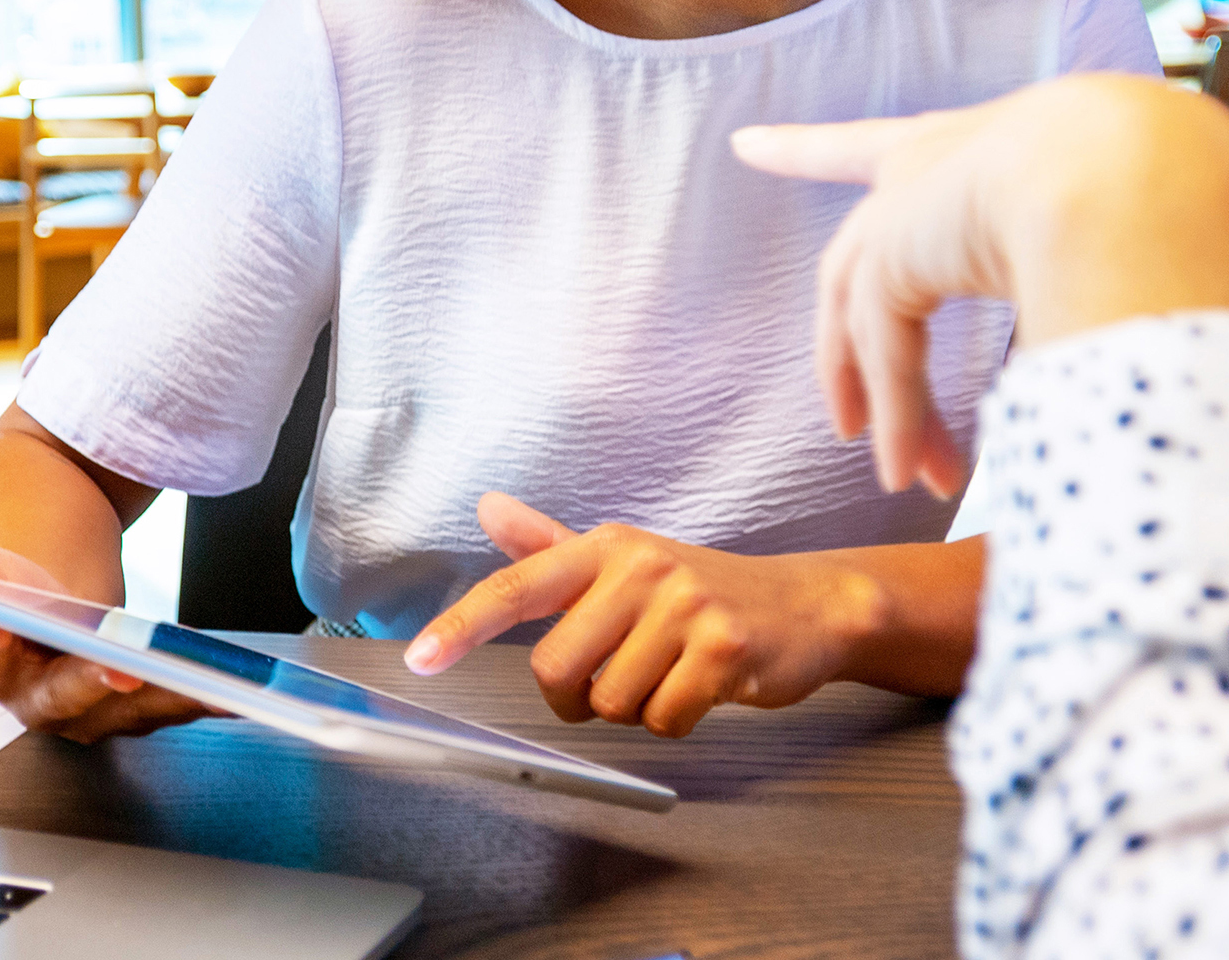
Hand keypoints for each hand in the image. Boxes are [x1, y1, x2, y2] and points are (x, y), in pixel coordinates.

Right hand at [0, 510, 216, 742]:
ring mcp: (82, 709)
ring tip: (203, 683)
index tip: (2, 626)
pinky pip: (161, 710)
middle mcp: (32, 699)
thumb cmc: (1, 575)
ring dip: (164, 701)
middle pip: (63, 697)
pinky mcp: (125, 707)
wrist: (33, 592)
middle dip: (93, 681)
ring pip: (122, 712)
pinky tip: (235, 692)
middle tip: (126, 664)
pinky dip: (196, 701)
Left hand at [403, 493, 872, 736]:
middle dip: (578, 696)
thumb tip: (488, 508)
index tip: (420, 659)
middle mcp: (640, 567)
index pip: (517, 587)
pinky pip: (663, 720)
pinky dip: (677, 720)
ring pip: (610, 702)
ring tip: (673, 671)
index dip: (462, 625)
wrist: (808, 606)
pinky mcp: (724, 648)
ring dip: (636, 708)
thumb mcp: (626, 561)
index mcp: (605, 548)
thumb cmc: (703, 590)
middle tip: (619, 677)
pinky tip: (703, 687)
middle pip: (558, 668)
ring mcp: (685, 606)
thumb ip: (551, 546)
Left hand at [732, 74, 1228, 498]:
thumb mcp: (1108, 239)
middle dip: (850, 348)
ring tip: (907, 478)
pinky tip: (907, 475)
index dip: (806, 150)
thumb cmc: (1161, 191)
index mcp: (982, 143)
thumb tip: (1095, 356)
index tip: (744, 144)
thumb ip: (1081, 287)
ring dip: (891, 405)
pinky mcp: (891, 254)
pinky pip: (886, 349)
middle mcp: (930, 165)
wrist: (1144, 166)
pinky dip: (900, 414)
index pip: (872, 146)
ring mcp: (902, 207)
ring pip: (871, 319)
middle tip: (847, 422)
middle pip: (858, 260)